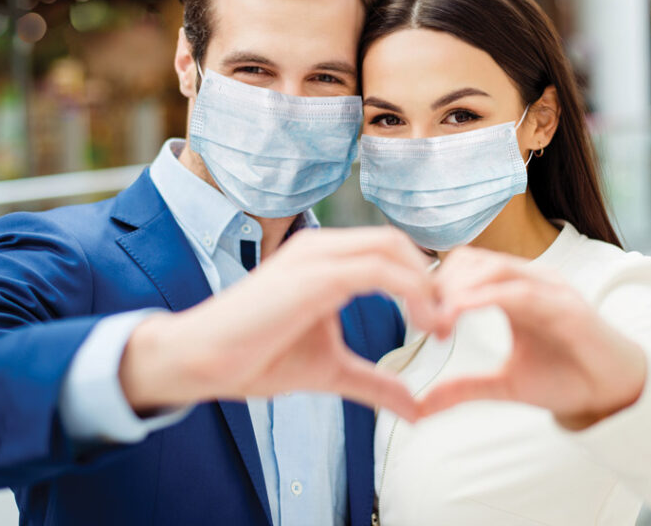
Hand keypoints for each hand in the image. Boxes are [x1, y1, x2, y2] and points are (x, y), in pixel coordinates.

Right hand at [120, 227, 436, 421]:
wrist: (203, 360)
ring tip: (438, 327)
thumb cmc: (257, 358)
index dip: (423, 280)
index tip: (440, 322)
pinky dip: (412, 293)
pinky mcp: (314, 275)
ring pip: (392, 249)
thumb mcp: (332, 371)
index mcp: (325, 260)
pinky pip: (378, 271)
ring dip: (427, 286)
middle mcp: (322, 248)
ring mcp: (316, 257)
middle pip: (397, 242)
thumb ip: (375, 383)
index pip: (389, 250)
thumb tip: (415, 409)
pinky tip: (421, 325)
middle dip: (431, 279)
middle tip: (447, 323)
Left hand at [419, 247, 646, 428]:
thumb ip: (463, 389)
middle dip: (442, 284)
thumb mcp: (504, 385)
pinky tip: (461, 313)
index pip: (466, 266)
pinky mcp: (567, 307)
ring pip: (494, 268)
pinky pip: (522, 292)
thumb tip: (419, 408)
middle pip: (472, 260)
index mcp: (513, 291)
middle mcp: (530, 281)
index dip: (436, 284)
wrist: (613, 394)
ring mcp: (550, 290)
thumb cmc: (563, 379)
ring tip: (440, 320)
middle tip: (424, 319)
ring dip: (460, 290)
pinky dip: (487, 297)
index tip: (416, 315)